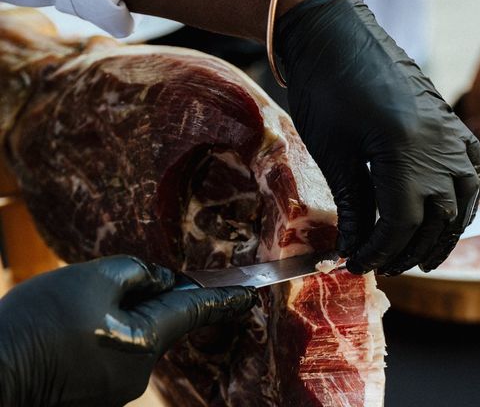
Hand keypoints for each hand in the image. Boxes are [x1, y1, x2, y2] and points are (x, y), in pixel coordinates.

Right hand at [0, 255, 255, 406]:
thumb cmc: (40, 322)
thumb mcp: (93, 279)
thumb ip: (137, 274)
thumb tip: (162, 282)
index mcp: (147, 340)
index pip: (196, 312)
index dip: (224, 300)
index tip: (249, 295)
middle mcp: (139, 371)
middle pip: (156, 321)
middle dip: (139, 299)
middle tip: (96, 290)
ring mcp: (115, 389)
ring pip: (129, 336)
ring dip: (112, 317)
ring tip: (68, 314)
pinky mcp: (94, 395)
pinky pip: (109, 352)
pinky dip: (97, 335)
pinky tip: (65, 332)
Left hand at [276, 0, 479, 275]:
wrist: (335, 34)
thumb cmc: (324, 89)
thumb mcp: (334, 154)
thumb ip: (354, 206)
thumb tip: (358, 248)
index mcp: (404, 151)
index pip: (402, 224)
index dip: (379, 252)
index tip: (357, 264)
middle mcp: (440, 144)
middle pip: (437, 219)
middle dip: (409, 250)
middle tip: (384, 265)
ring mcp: (452, 132)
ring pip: (462, 202)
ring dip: (442, 234)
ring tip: (420, 256)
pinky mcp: (452, 123)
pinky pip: (471, 173)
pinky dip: (461, 203)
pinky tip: (448, 216)